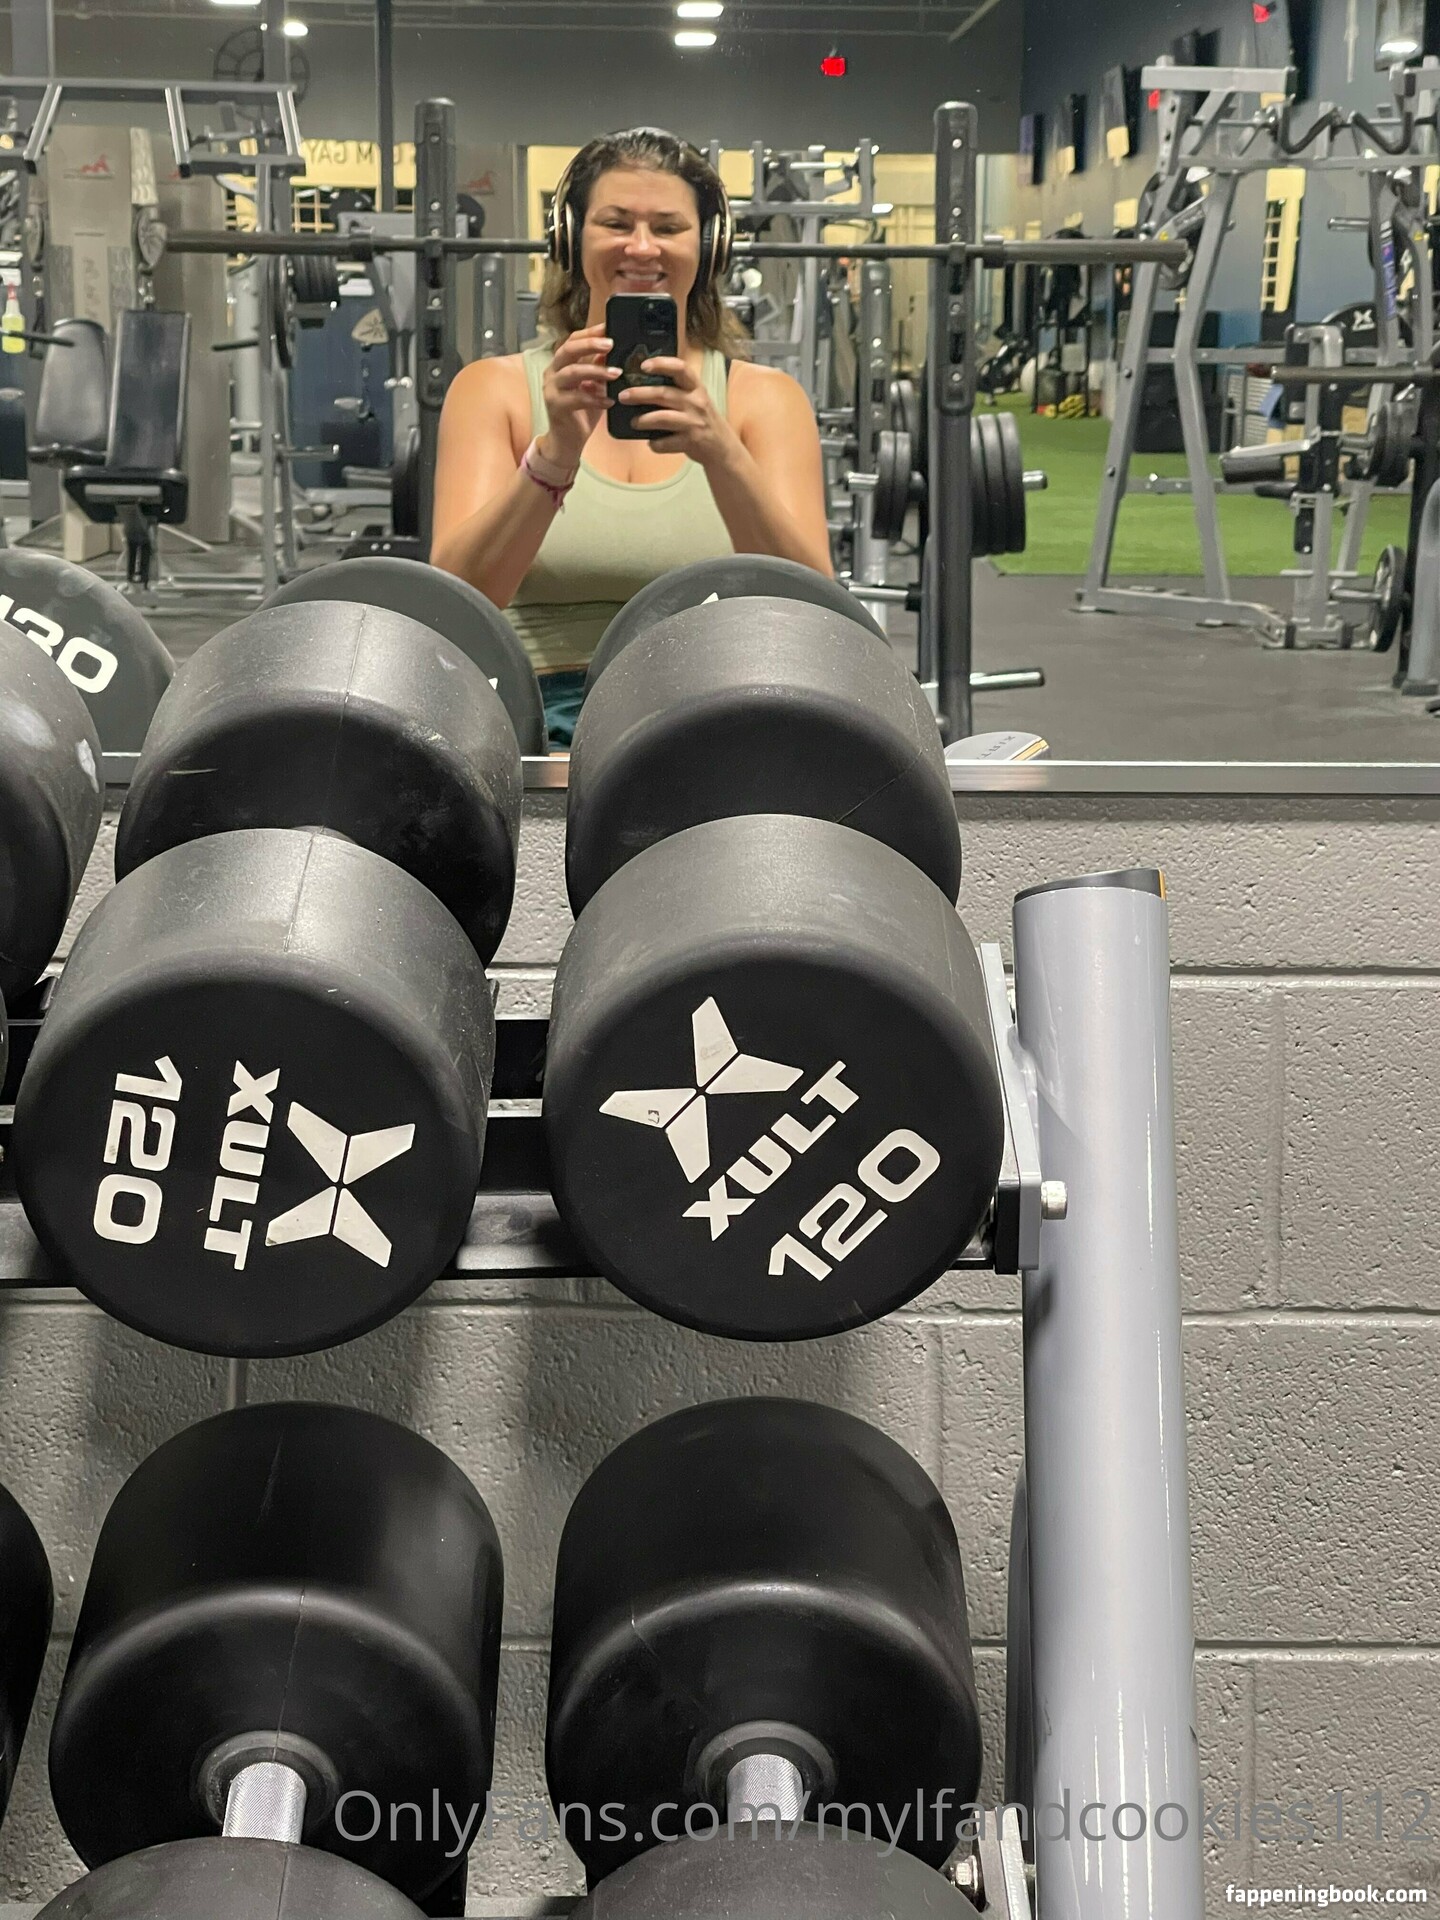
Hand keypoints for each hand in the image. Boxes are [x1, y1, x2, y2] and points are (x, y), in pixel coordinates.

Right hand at [539, 324, 617, 466]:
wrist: (567, 442)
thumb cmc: (581, 412)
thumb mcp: (593, 386)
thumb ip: (599, 368)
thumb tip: (614, 349)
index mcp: (561, 364)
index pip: (572, 340)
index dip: (590, 333)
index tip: (608, 327)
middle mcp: (553, 372)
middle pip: (568, 350)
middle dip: (590, 344)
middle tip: (611, 344)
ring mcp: (551, 389)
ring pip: (572, 372)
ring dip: (596, 371)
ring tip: (616, 373)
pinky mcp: (555, 406)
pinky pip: (576, 398)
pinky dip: (595, 398)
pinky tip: (610, 401)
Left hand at [618, 356, 740, 468]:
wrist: (722, 447)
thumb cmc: (702, 419)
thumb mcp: (695, 398)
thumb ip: (676, 390)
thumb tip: (641, 384)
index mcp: (696, 387)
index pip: (680, 368)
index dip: (661, 364)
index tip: (644, 365)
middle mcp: (696, 402)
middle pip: (664, 394)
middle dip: (640, 394)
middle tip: (623, 396)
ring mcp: (693, 422)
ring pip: (663, 418)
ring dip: (644, 420)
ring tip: (633, 422)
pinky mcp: (691, 441)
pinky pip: (666, 443)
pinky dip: (655, 444)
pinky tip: (651, 442)